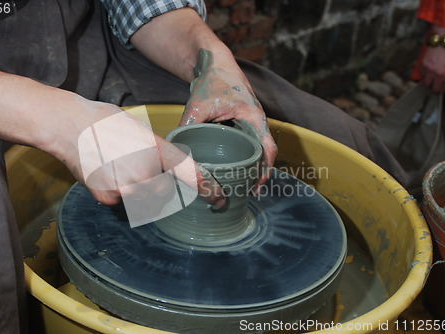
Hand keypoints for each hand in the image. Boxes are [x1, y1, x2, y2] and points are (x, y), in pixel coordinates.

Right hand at [57, 100, 225, 213]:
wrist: (69, 125)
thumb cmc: (105, 123)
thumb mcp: (141, 132)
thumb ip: (159, 154)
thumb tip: (169, 171)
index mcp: (157, 151)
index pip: (189, 174)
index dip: (207, 188)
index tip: (219, 198)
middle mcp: (146, 172)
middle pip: (165, 193)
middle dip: (160, 186)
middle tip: (140, 169)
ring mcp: (127, 188)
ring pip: (145, 201)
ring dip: (140, 192)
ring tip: (122, 170)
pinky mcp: (108, 197)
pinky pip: (123, 204)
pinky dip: (119, 194)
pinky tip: (109, 176)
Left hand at [180, 49, 277, 190]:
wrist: (215, 64)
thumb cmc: (212, 81)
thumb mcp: (198, 104)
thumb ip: (189, 125)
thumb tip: (176, 149)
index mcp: (254, 117)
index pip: (268, 149)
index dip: (265, 170)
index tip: (257, 186)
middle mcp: (257, 122)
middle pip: (264, 153)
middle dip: (259, 173)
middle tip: (248, 192)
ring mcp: (251, 123)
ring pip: (257, 149)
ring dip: (253, 166)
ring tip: (242, 186)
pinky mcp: (242, 124)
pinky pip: (248, 144)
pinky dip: (244, 157)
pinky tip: (233, 169)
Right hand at [420, 25, 444, 92]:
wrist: (444, 40)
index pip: (444, 89)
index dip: (444, 88)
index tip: (444, 86)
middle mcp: (438, 75)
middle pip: (434, 89)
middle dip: (436, 88)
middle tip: (438, 84)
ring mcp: (430, 71)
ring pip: (426, 84)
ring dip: (429, 82)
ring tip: (432, 79)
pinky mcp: (423, 66)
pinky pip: (422, 76)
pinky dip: (425, 75)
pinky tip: (429, 72)